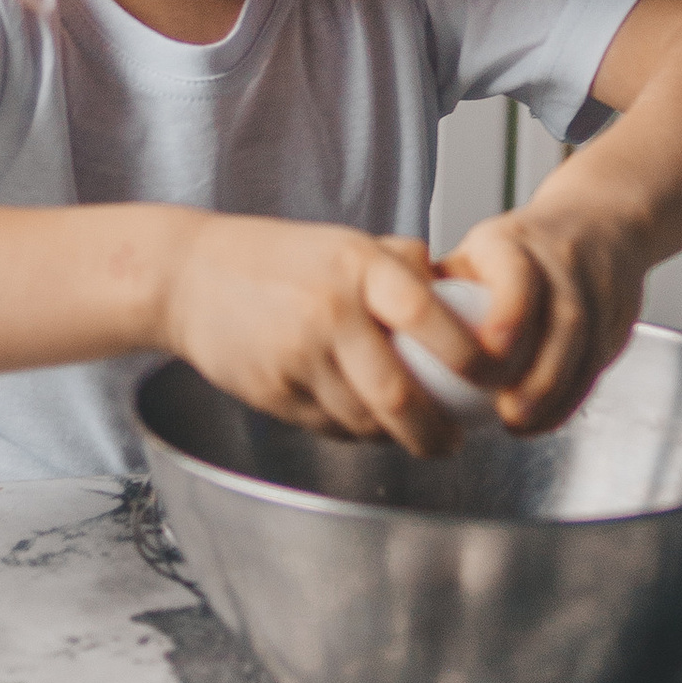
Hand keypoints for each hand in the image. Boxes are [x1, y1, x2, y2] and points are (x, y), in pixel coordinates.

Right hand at [157, 218, 484, 455]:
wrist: (189, 277)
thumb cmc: (277, 258)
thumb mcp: (345, 241)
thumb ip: (402, 266)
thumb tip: (465, 297)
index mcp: (357, 266)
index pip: (428, 315)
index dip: (470, 356)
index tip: (492, 378)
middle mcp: (330, 312)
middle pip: (398, 394)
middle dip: (436, 432)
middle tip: (455, 441)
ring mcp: (298, 357)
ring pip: (365, 422)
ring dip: (397, 438)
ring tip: (417, 434)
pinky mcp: (274, 392)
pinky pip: (330, 428)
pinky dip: (356, 435)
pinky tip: (366, 424)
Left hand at [442, 201, 643, 434]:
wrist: (599, 223)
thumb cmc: (522, 248)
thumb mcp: (476, 254)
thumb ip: (439, 290)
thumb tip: (388, 339)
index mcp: (513, 241)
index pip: (518, 273)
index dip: (508, 315)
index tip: (490, 356)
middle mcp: (561, 259)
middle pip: (563, 317)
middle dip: (539, 372)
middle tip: (509, 412)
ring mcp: (596, 287)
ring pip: (588, 344)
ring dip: (557, 392)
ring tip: (523, 423)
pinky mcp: (619, 316)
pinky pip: (600, 361)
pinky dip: (573, 396)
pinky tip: (547, 417)